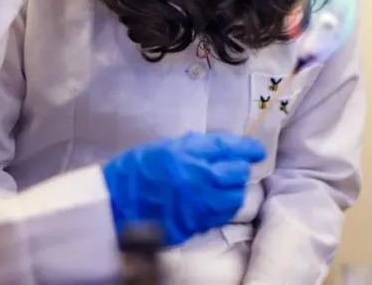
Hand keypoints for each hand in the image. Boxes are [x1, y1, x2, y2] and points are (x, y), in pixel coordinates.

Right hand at [102, 132, 265, 245]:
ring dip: (234, 190)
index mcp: (188, 154)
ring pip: (234, 198)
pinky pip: (220, 216)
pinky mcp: (192, 224)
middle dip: (240, 169)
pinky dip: (223, 208)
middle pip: (237, 173)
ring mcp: (196, 204)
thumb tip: (223, 147)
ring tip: (227, 187)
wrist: (114, 202)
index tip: (257, 150)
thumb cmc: (137, 169)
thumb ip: (196, 146)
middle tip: (238, 167)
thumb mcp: (166, 146)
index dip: (247, 148)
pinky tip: (216, 203)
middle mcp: (197, 178)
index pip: (229, 148)